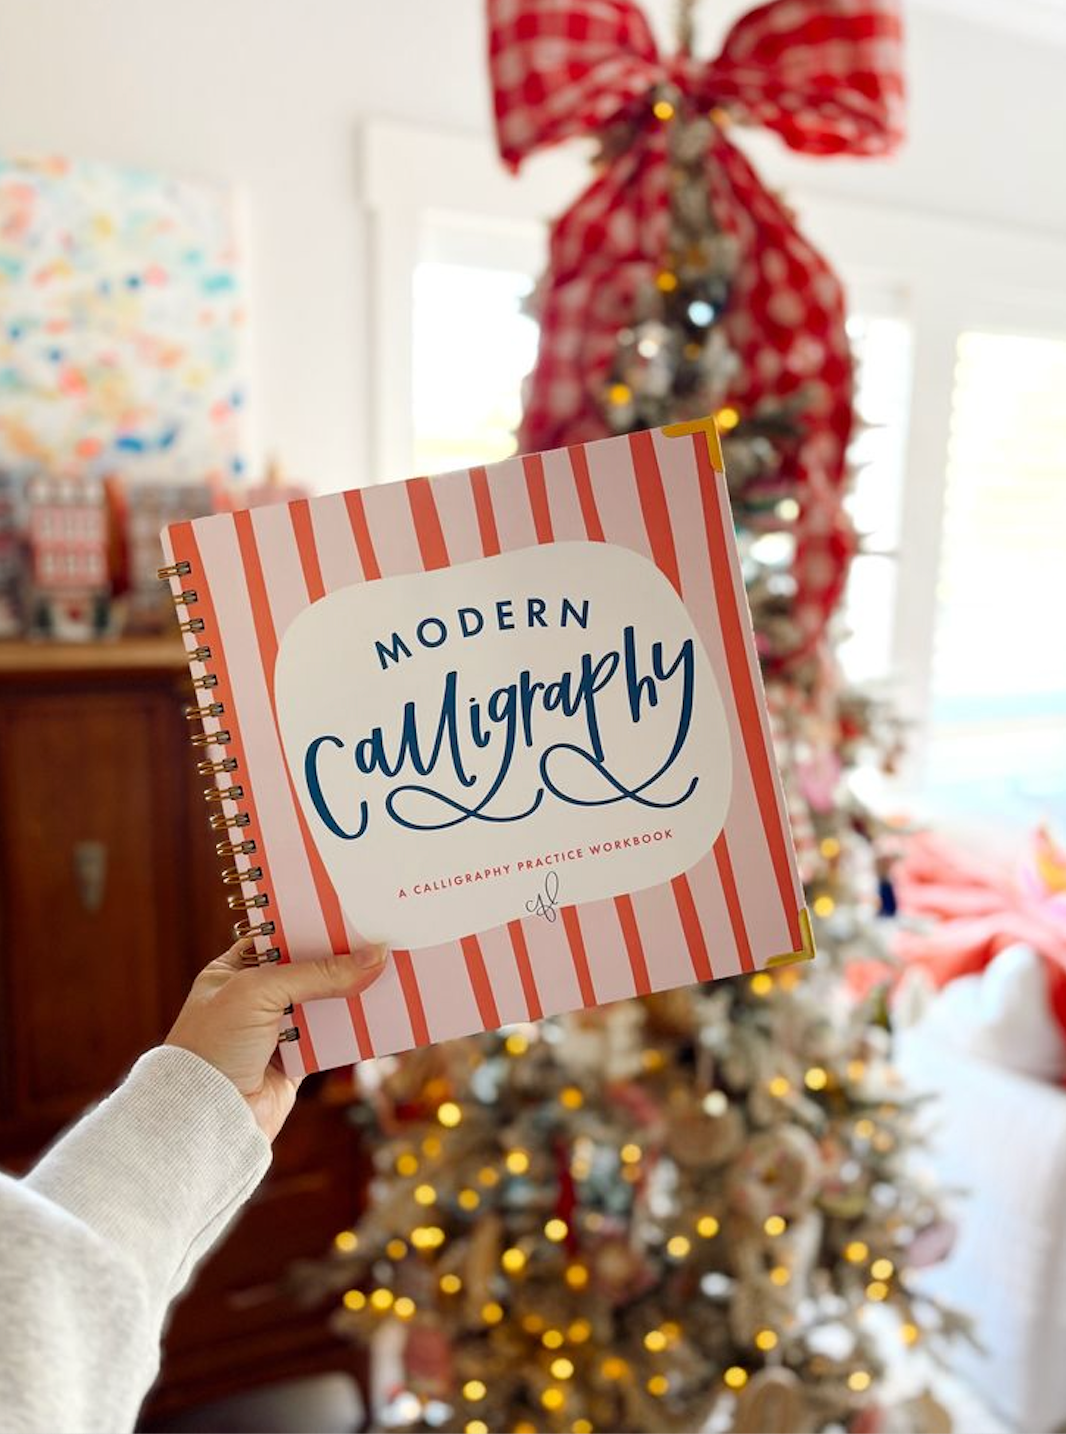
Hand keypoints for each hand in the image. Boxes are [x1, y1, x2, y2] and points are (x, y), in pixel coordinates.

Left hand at [166, 938, 386, 1141]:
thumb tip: (374, 957)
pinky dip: (356, 1027)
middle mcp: (255, 998)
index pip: (279, 937)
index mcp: (233, 971)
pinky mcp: (297, 1061)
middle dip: (341, 957)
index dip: (313, 925)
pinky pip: (334, 1037)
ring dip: (353, 991)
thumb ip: (317, 973)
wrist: (205, 1117)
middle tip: (381, 936)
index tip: (350, 912)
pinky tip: (382, 1009)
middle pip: (308, 968)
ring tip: (392, 968)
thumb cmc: (214, 1044)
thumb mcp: (260, 991)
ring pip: (325, 1002)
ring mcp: (277, 1030)